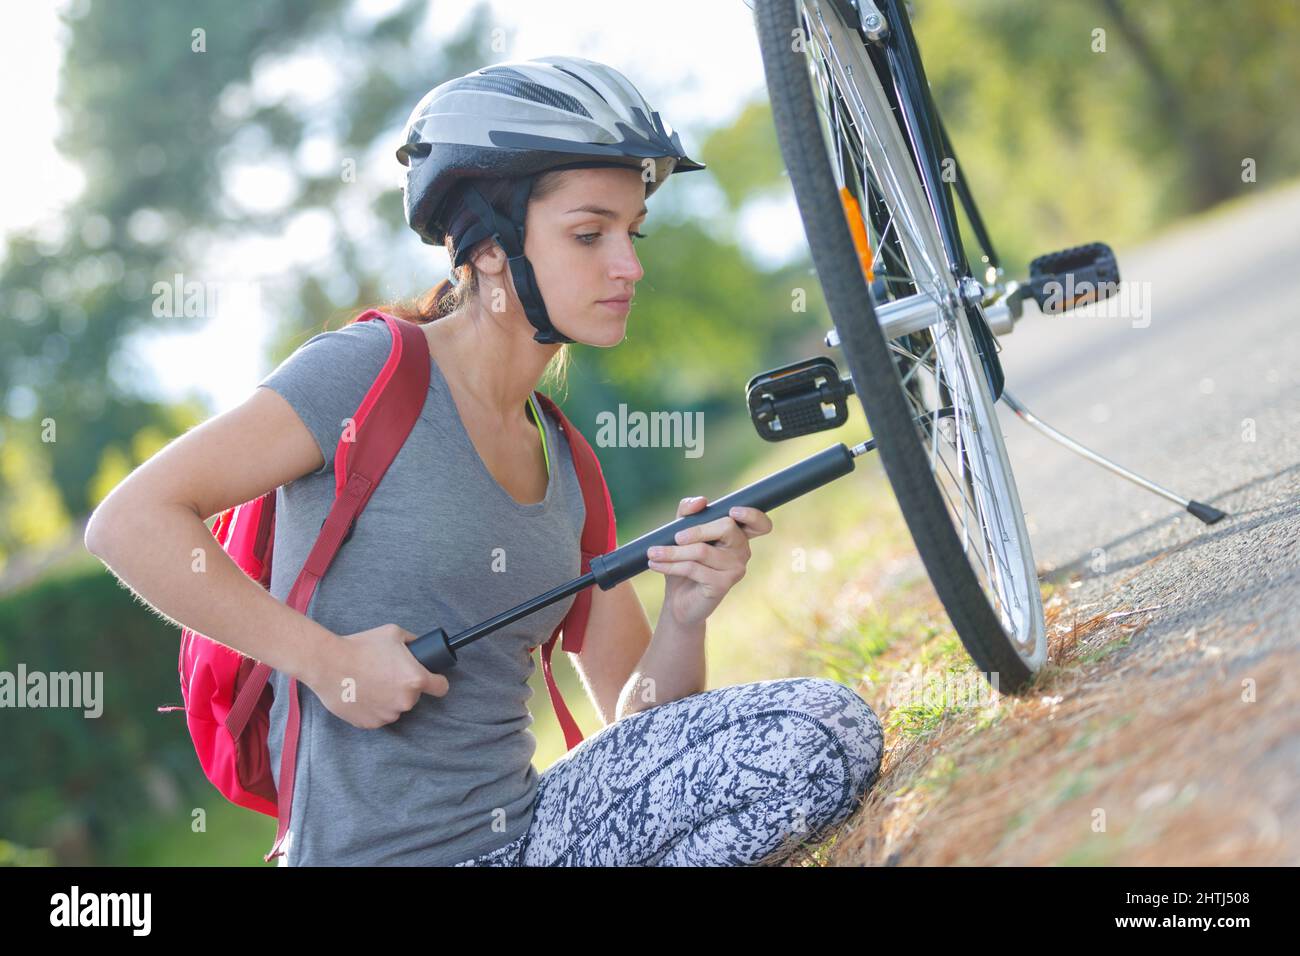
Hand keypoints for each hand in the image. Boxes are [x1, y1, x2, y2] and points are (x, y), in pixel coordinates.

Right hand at [306, 624, 449, 729]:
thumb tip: (421, 646)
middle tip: (386, 673)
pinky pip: (379, 716)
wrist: (329, 663)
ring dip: (389, 698)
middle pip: (414, 696)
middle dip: (405, 687)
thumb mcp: (394, 633)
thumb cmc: (361, 646)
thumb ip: (413, 642)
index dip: (437, 681)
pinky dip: (374, 708)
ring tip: (371, 682)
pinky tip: (362, 693)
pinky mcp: (371, 724)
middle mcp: (405, 701)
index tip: (431, 678)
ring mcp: (388, 715)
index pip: (441, 687)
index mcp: (415, 680)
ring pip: (396, 707)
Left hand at [646, 496, 773, 628]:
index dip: (752, 515)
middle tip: (675, 537)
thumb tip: (701, 501)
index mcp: (737, 536)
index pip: (760, 524)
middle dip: (697, 530)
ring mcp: (735, 569)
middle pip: (727, 527)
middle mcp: (742, 551)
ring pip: (702, 550)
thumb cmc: (684, 564)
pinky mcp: (723, 584)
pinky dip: (671, 565)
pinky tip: (655, 564)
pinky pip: (694, 568)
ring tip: (653, 553)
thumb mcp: (682, 534)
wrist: (678, 600)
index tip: (733, 511)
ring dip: (673, 552)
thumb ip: (688, 513)